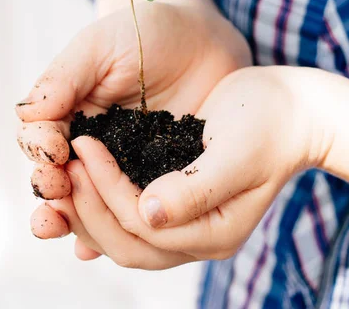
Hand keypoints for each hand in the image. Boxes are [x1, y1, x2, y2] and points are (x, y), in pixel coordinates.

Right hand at [17, 0, 250, 238]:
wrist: (204, 39)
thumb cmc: (148, 32)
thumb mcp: (102, 45)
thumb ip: (65, 76)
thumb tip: (28, 115)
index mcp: (71, 110)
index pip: (42, 137)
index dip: (40, 149)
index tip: (52, 152)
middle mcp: (91, 141)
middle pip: (60, 175)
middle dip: (52, 189)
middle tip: (56, 193)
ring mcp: (123, 163)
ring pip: (91, 199)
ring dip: (76, 217)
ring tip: (68, 228)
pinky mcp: (157, 177)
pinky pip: (133, 206)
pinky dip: (115, 228)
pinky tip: (103, 245)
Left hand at [60, 66, 322, 266]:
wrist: (287, 110)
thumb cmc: (269, 124)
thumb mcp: (238, 153)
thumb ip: (197, 188)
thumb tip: (148, 213)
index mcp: (215, 231)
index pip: (145, 227)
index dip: (108, 191)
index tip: (85, 146)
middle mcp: (197, 235)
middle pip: (127, 242)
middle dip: (89, 207)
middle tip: (64, 166)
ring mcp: (185, 220)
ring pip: (122, 233)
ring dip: (89, 206)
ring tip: (65, 170)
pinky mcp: (174, 196)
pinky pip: (129, 212)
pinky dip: (101, 199)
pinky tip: (79, 181)